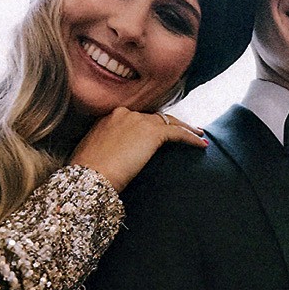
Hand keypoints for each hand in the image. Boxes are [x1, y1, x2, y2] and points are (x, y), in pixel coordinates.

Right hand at [70, 108, 208, 193]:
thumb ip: (108, 150)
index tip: (160, 132)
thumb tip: (116, 160)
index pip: (137, 118)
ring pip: (169, 121)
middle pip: (155, 117)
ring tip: (199, 135)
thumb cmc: (87, 173)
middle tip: (187, 129)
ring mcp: (138, 121)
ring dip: (186, 128)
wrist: (89, 175)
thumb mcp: (94, 155)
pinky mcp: (151, 133)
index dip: (151, 125)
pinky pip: (178, 132)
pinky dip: (191, 137)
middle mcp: (125, 114)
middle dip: (171, 123)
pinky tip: (201, 144)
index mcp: (110, 118)